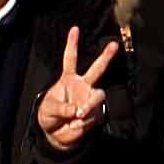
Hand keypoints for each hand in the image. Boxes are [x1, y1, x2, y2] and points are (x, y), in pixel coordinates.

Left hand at [37, 25, 118, 151]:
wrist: (56, 135)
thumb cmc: (49, 116)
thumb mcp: (48, 109)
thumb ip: (61, 108)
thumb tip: (77, 110)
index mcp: (68, 79)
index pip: (71, 59)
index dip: (72, 44)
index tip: (75, 29)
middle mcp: (82, 86)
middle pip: (97, 69)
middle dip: (106, 57)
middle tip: (114, 45)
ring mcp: (90, 99)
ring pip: (98, 96)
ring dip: (90, 104)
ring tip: (79, 114)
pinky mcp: (95, 115)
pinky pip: (93, 116)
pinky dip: (84, 122)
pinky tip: (76, 124)